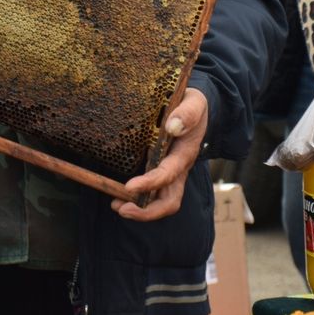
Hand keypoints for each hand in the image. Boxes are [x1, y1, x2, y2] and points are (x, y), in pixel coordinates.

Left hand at [112, 88, 207, 220]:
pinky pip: (152, 191)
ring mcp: (171, 172)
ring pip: (161, 200)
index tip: (129, 187)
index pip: (168, 174)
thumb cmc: (193, 106)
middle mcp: (178, 168)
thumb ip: (187, 113)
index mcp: (184, 154)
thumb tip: (172, 126)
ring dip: (141, 209)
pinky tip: (118, 196)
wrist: (197, 108)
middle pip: (169, 200)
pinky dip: (137, 198)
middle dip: (147, 210)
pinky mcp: (161, 169)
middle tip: (121, 210)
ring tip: (116, 206)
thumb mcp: (195, 103)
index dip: (150, 183)